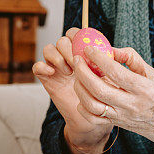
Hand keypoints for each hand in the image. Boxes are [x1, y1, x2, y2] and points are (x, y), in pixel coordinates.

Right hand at [33, 28, 112, 142]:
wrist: (93, 119)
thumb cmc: (104, 98)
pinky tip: (53, 73)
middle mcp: (68, 57)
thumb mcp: (113, 78)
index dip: (78, 36)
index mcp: (82, 53)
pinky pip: (37, 66)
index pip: (75, 33)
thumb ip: (114, 64)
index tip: (86, 49)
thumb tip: (115, 52)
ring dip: (57, 57)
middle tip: (77, 62)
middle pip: (62, 40)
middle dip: (68, 48)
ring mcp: (56, 67)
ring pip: (48, 49)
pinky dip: (42, 66)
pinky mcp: (47, 79)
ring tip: (69, 71)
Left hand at [73, 46, 153, 139]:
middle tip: (78, 59)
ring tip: (79, 75)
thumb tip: (110, 49)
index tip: (89, 48)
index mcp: (144, 89)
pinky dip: (83, 105)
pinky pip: (93, 118)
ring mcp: (123, 117)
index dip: (99, 58)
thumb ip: (131, 58)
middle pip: (99, 89)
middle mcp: (132, 105)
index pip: (116, 72)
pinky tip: (84, 92)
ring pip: (92, 105)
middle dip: (83, 72)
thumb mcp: (153, 73)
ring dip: (80, 88)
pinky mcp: (116, 124)